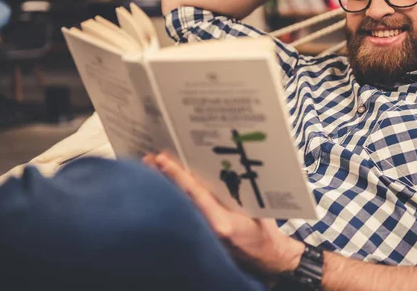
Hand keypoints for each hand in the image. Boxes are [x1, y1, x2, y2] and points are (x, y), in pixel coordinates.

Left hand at [142, 152, 304, 279]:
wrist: (267, 256)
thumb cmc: (263, 229)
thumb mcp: (253, 206)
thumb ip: (233, 192)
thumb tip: (214, 169)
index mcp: (221, 223)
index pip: (194, 193)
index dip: (177, 175)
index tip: (162, 160)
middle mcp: (208, 230)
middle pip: (180, 198)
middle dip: (164, 178)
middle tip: (148, 159)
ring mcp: (204, 235)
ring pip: (181, 205)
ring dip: (166, 186)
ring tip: (150, 169)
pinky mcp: (201, 238)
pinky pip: (186, 214)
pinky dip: (175, 198)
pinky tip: (165, 187)